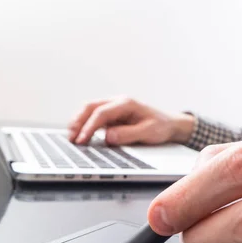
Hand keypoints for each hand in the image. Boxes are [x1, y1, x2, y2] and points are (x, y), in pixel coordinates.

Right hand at [68, 97, 194, 144]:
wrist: (170, 124)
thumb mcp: (148, 132)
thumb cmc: (161, 126)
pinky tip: (80, 136)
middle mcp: (117, 103)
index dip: (89, 126)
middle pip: (90, 107)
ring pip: (89, 111)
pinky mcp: (111, 117)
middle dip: (78, 121)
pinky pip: (93, 118)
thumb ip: (128, 134)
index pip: (101, 112)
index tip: (82, 139)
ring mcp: (113, 109)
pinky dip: (84, 125)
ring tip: (72, 138)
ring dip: (78, 122)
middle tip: (71, 138)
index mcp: (126, 103)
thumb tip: (108, 137)